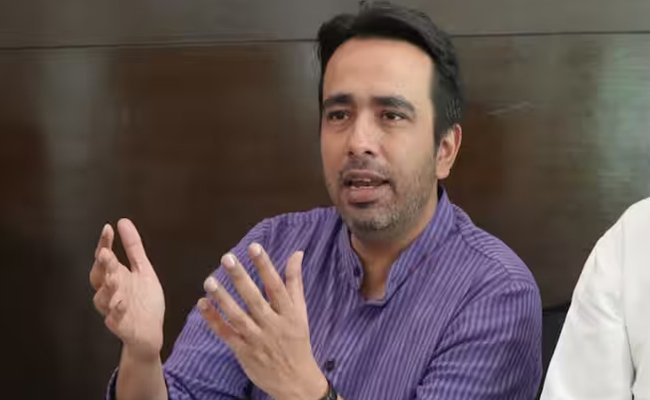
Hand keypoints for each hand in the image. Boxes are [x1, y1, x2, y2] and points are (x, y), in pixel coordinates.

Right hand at [90, 218, 165, 361]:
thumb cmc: (143, 301)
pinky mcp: (119, 326)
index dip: (104, 243)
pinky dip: (115, 312)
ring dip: (107, 288)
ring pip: (102, 298)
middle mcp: (110, 291)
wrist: (149, 332)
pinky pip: (114, 319)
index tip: (108, 228)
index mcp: (115, 276)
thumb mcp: (143, 270)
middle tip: (106, 253)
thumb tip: (123, 221)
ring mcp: (113, 309)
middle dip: (102, 265)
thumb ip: (133, 248)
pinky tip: (121, 303)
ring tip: (114, 277)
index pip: (105, 258)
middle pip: (99, 276)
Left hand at [197, 243, 327, 399]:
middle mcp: (273, 325)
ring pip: (238, 317)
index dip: (265, 266)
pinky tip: (203, 304)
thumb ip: (295, 282)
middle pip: (255, 299)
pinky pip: (226, 334)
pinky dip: (214, 320)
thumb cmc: (298, 341)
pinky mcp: (243, 352)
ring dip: (223, 298)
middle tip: (227, 259)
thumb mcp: (301, 312)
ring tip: (210, 281)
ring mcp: (257, 340)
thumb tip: (297, 253)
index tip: (253, 247)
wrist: (296, 381)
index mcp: (289, 313)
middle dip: (240, 278)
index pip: (276, 286)